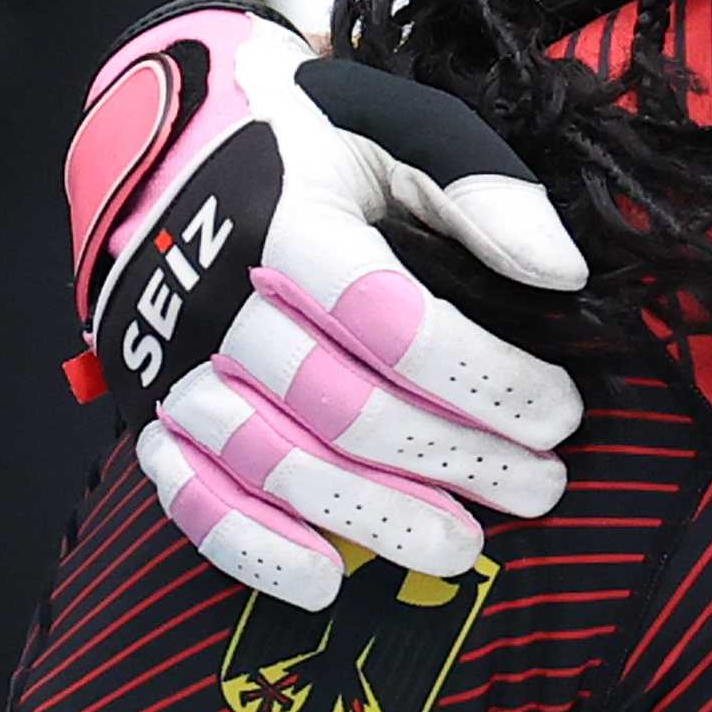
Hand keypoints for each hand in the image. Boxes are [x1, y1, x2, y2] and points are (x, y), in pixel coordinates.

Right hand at [68, 3, 587, 609]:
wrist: (170, 137)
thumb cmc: (312, 139)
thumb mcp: (401, 129)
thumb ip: (484, 189)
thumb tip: (564, 272)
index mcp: (284, 217)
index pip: (391, 321)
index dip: (485, 378)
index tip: (559, 411)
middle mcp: (215, 297)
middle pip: (343, 406)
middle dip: (454, 457)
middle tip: (541, 487)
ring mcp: (174, 360)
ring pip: (275, 461)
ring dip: (375, 517)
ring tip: (465, 548)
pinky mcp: (148, 406)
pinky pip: (187, 493)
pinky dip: (250, 547)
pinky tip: (324, 582)